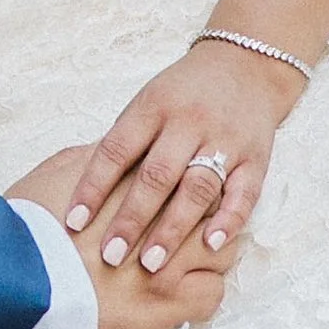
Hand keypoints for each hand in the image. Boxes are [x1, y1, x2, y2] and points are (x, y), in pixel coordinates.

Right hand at [9, 146, 231, 328]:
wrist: (21, 285)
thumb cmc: (30, 229)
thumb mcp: (55, 175)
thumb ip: (92, 158)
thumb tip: (113, 149)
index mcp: (137, 182)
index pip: (184, 170)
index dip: (190, 175)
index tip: (187, 183)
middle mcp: (162, 218)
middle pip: (210, 204)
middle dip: (212, 210)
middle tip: (204, 218)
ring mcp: (171, 262)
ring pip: (221, 249)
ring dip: (214, 251)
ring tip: (202, 258)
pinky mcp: (173, 304)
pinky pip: (212, 293)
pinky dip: (207, 290)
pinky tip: (191, 292)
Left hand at [60, 45, 301, 279]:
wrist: (246, 64)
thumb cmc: (184, 91)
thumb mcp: (148, 100)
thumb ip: (125, 140)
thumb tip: (84, 190)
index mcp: (154, 106)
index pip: (117, 150)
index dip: (93, 187)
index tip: (73, 223)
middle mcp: (188, 122)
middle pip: (157, 175)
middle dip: (131, 218)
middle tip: (110, 256)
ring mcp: (225, 140)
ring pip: (197, 188)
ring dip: (173, 228)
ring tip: (152, 263)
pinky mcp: (255, 158)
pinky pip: (244, 193)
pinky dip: (228, 220)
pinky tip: (210, 244)